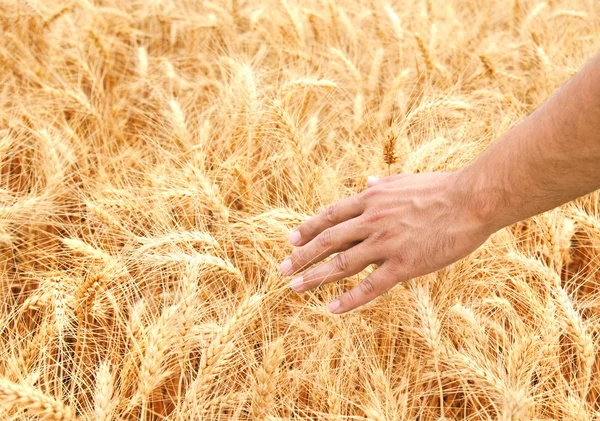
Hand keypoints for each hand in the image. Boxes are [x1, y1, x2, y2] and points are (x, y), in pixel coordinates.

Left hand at [279, 171, 498, 313]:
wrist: (472, 199)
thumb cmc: (442, 189)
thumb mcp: (405, 181)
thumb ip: (382, 185)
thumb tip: (366, 182)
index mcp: (371, 200)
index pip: (330, 217)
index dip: (308, 229)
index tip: (290, 240)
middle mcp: (371, 220)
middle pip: (328, 240)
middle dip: (302, 255)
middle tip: (282, 269)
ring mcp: (386, 243)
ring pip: (342, 264)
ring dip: (315, 277)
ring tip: (295, 288)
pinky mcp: (404, 264)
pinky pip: (370, 286)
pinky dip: (349, 299)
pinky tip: (331, 309)